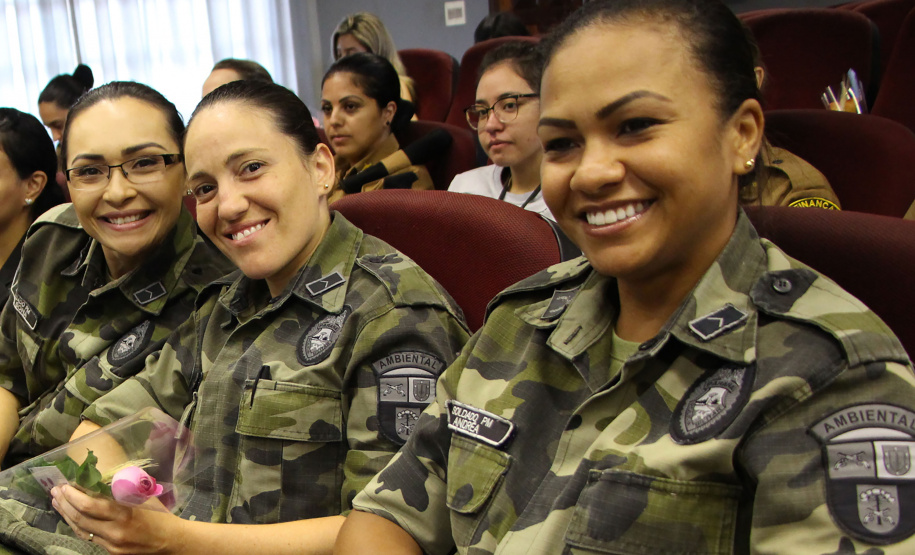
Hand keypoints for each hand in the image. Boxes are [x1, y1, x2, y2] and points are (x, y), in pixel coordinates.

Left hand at [51, 485, 183, 554]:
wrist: (170, 541)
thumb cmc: (159, 515)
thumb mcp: (144, 497)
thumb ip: (124, 489)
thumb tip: (102, 477)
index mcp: (124, 514)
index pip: (90, 506)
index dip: (73, 496)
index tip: (65, 485)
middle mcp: (115, 531)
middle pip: (80, 518)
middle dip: (65, 503)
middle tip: (56, 490)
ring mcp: (111, 544)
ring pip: (80, 529)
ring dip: (66, 514)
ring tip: (58, 502)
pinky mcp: (110, 552)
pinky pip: (89, 537)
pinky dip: (78, 525)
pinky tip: (72, 517)